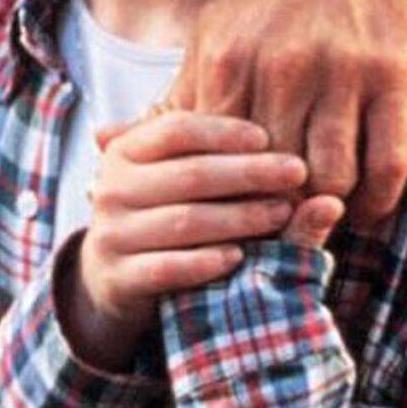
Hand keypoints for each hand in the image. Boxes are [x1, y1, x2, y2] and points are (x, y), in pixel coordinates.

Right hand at [56, 112, 305, 369]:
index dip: (224, 132)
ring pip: (185, 221)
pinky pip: (167, 268)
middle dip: (249, 173)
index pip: (176, 130)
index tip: (267, 138)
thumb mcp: (170, 178)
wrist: (111, 277)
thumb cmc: (158, 213)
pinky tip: (239, 257)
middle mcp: (111, 189)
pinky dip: (205, 262)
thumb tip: (268, 138)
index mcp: (124, 153)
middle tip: (295, 171)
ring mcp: (112, 235)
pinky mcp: (120, 278)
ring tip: (281, 213)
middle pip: (190, 173)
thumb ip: (211, 156)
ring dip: (240, 217)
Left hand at [173, 0, 406, 226]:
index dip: (223, 202)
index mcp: (226, 58)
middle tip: (280, 232)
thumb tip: (107, 147)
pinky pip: (386, 163)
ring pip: (332, 179)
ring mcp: (340, 70)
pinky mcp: (391, 73)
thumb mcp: (213, 31)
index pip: (215, 162)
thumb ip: (174, 98)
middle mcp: (280, 66)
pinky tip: (363, 204)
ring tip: (322, 219)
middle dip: (276, 215)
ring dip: (328, 211)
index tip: (229, 222)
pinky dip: (375, 200)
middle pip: (273, 180)